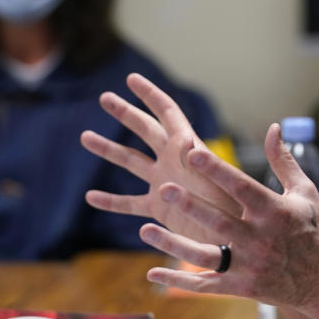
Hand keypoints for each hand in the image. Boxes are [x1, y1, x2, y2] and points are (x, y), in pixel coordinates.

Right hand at [81, 73, 239, 243]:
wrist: (234, 240)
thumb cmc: (231, 208)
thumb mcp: (214, 180)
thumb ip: (198, 161)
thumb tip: (184, 139)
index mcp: (187, 147)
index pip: (166, 112)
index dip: (150, 94)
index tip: (131, 78)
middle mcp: (172, 160)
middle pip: (144, 129)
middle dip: (124, 112)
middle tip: (104, 97)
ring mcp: (163, 183)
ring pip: (130, 161)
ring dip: (108, 150)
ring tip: (85, 137)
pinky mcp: (159, 209)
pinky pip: (129, 203)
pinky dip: (111, 201)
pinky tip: (91, 197)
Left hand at [137, 123, 318, 313]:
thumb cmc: (315, 230)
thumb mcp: (305, 192)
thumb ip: (282, 160)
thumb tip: (273, 128)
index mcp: (275, 212)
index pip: (241, 187)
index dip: (216, 170)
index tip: (192, 152)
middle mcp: (260, 240)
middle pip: (219, 221)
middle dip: (190, 205)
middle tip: (164, 187)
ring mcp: (249, 266)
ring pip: (206, 255)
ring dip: (174, 243)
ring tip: (146, 228)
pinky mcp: (242, 288)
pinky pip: (206, 285)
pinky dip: (179, 280)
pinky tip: (153, 271)